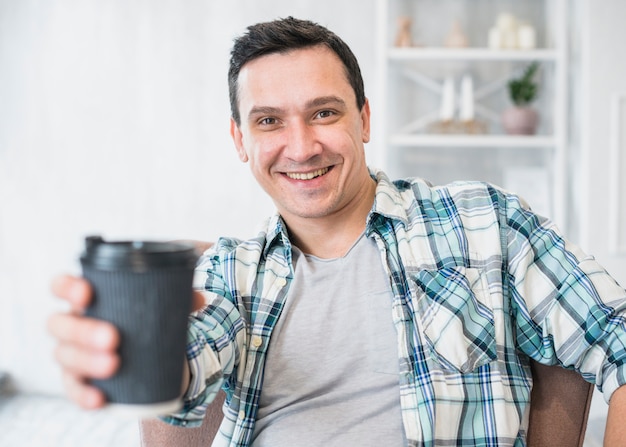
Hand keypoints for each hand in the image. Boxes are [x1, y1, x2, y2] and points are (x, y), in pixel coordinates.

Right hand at [47, 274, 207, 408]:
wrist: (140, 351)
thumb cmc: (139, 318)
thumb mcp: (156, 304)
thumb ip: (176, 297)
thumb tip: (201, 299)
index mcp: (86, 299)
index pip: (62, 286)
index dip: (67, 288)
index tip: (87, 293)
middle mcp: (71, 324)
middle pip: (59, 324)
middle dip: (83, 331)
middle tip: (113, 337)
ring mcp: (70, 353)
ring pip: (64, 356)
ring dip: (87, 361)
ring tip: (115, 364)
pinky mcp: (77, 380)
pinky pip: (74, 389)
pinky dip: (84, 395)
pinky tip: (100, 398)